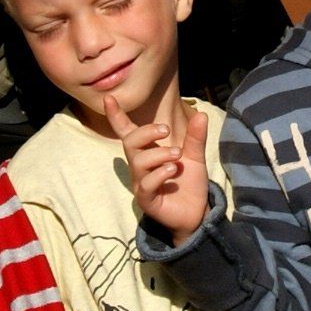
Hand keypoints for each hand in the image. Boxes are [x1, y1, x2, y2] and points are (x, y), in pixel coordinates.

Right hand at [107, 96, 211, 243]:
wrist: (197, 212)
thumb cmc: (189, 184)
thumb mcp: (195, 157)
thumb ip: (195, 137)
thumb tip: (202, 114)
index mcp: (148, 152)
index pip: (128, 132)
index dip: (117, 116)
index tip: (109, 98)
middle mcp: (140, 166)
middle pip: (130, 142)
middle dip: (147, 132)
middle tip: (167, 130)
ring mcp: (141, 183)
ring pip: (138, 161)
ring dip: (159, 154)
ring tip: (177, 156)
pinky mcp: (146, 199)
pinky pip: (146, 183)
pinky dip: (160, 173)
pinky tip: (173, 171)